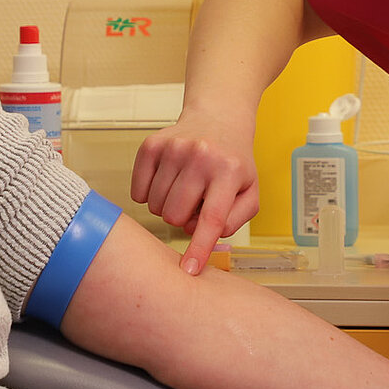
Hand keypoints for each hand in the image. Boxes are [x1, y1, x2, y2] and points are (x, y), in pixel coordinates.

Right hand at [131, 114, 258, 272]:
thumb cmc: (233, 161)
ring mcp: (173, 148)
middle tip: (196, 202)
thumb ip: (234, 220)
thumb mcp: (250, 191)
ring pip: (156, 207)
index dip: (199, 248)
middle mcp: (201, 157)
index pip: (212, 219)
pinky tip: (166, 181)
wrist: (218, 117)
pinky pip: (138, 192)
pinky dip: (149, 194)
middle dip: (183, 219)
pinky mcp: (151, 145)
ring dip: (168, 206)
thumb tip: (204, 237)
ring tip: (185, 189)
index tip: (189, 271)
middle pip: (175, 217)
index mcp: (229, 171)